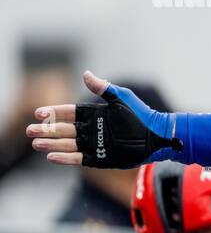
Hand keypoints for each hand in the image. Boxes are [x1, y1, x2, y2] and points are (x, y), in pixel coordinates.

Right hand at [26, 71, 177, 167]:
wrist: (157, 136)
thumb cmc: (142, 115)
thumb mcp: (122, 98)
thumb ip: (103, 88)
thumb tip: (85, 74)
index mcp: (95, 114)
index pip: (69, 112)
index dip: (54, 113)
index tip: (39, 113)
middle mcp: (92, 130)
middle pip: (64, 130)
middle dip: (47, 130)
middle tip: (30, 130)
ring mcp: (96, 144)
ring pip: (68, 144)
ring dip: (52, 144)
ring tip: (36, 144)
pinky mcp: (101, 158)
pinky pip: (79, 158)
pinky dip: (65, 158)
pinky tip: (51, 157)